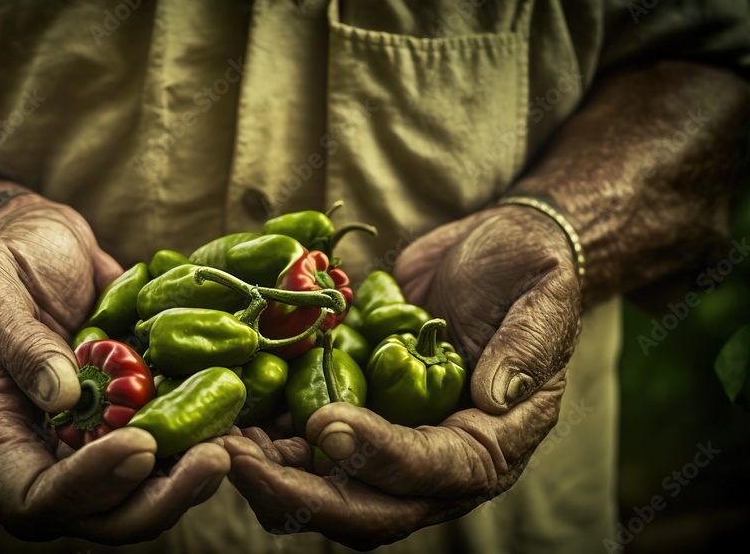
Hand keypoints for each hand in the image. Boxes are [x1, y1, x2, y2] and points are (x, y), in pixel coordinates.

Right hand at [0, 192, 228, 542]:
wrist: (37, 242)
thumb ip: (22, 345)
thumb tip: (63, 398)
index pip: (30, 497)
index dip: (85, 487)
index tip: (137, 446)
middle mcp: (43, 452)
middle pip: (96, 513)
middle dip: (156, 500)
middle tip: (210, 460)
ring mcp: (89, 440)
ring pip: (139, 490)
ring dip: (187, 479)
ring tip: (228, 444)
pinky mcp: (128, 417)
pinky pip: (164, 445)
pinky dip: (197, 439)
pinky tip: (232, 418)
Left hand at [224, 205, 580, 548]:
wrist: (494, 250)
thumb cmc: (528, 273)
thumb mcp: (542, 300)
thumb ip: (525, 349)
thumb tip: (494, 397)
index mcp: (488, 445)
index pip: (432, 473)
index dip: (378, 456)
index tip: (325, 422)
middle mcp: (434, 461)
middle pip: (364, 507)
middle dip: (297, 491)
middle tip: (238, 459)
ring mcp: (389, 441)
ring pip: (322, 485)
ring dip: (267, 472)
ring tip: (213, 440)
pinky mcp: (356, 413)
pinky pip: (303, 443)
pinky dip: (263, 436)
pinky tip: (224, 412)